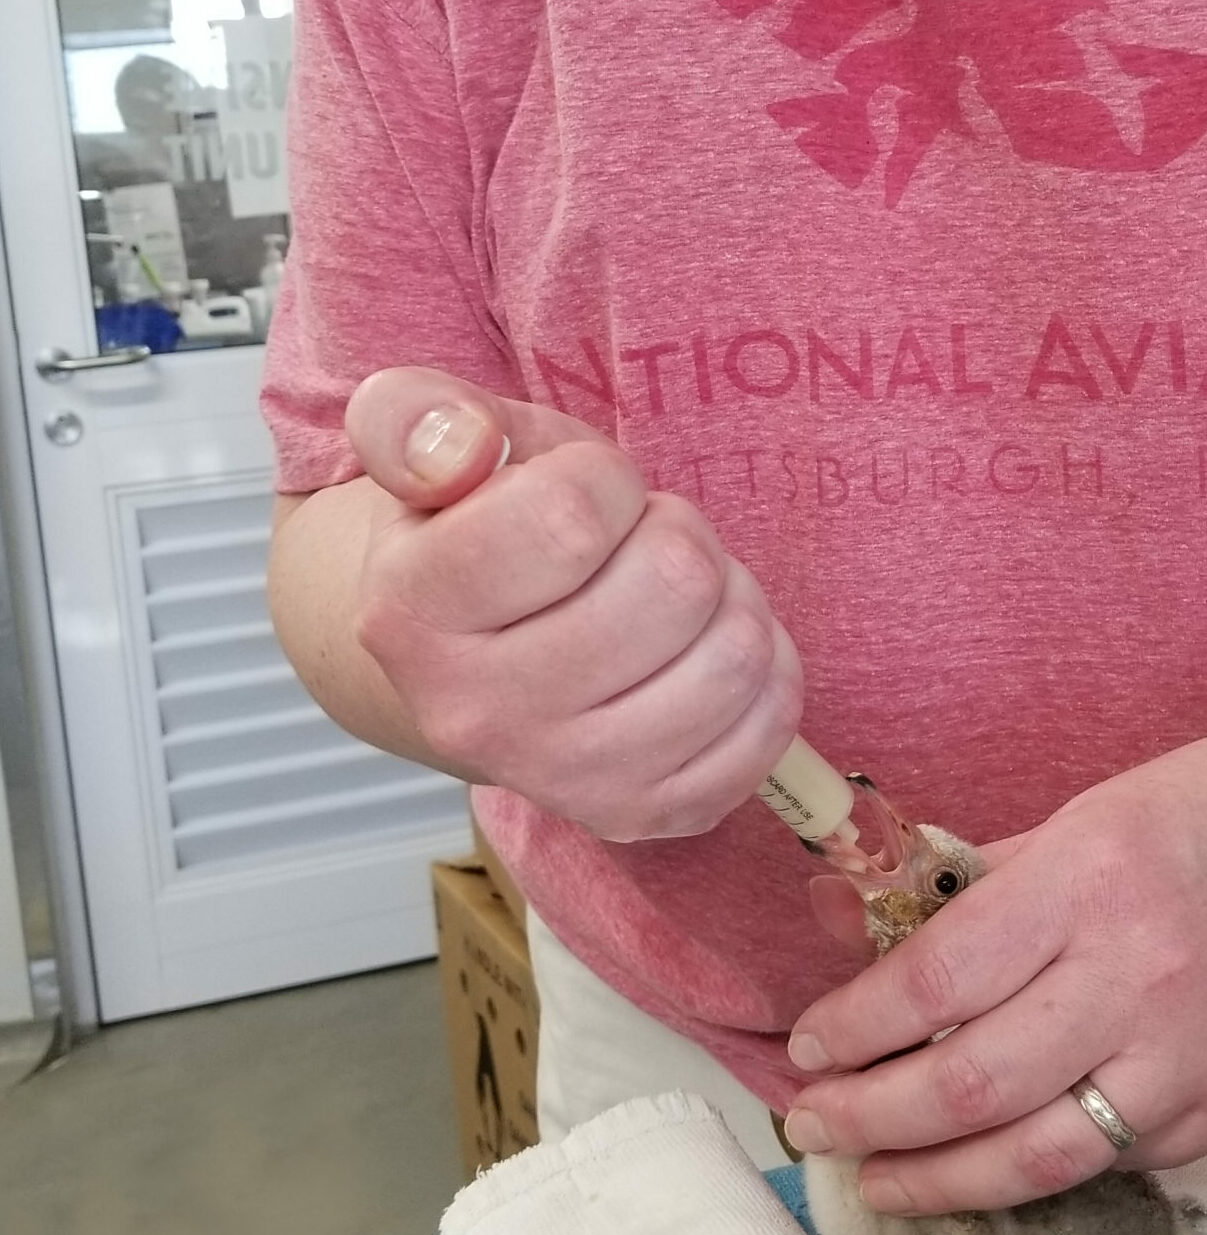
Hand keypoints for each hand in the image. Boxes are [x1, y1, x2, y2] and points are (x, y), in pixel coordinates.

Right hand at [343, 367, 801, 839]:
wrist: (473, 668)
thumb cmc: (476, 536)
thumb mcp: (430, 453)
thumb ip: (417, 418)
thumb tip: (456, 444)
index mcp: (410, 615)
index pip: (570, 517)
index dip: (604, 479)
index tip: (582, 494)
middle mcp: (477, 717)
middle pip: (676, 583)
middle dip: (679, 535)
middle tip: (642, 544)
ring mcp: (567, 782)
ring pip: (737, 654)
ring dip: (731, 596)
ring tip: (677, 595)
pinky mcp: (648, 815)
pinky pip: (769, 724)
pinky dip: (767, 669)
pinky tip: (708, 650)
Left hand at [782, 719, 1206, 1211]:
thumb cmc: (1202, 810)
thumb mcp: (1076, 818)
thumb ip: (968, 887)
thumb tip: (844, 923)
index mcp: (1085, 880)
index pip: (936, 980)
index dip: (856, 1028)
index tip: (805, 1051)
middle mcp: (1138, 975)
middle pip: (970, 1084)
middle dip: (869, 1120)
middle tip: (812, 1129)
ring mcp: (1194, 1055)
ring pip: (1037, 1157)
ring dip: (937, 1181)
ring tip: (875, 1182)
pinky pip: (1113, 1162)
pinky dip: (1037, 1170)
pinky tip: (987, 1165)